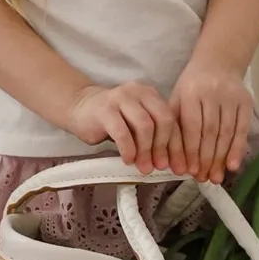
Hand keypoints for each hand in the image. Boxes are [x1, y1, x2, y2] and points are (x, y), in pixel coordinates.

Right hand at [67, 82, 187, 176]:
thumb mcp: (136, 126)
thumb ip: (153, 137)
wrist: (80, 108)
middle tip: (160, 166)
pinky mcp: (105, 109)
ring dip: (146, 151)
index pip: (171, 119)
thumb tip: (171, 162)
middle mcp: (139, 92)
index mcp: (151, 95)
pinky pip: (122, 132)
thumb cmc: (112, 121)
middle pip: (163, 119)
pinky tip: (128, 160)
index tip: (179, 167)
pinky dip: (128, 149)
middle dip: (163, 147)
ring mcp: (121, 98)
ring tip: (144, 167)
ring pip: (145, 125)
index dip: (177, 146)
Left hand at [170, 60, 252, 183]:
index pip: (192, 127)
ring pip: (226, 132)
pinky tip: (233, 165)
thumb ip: (175, 127)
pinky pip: (242, 129)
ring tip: (216, 177)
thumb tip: (174, 161)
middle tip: (203, 179)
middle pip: (210, 132)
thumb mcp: (177, 100)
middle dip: (206, 158)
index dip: (192, 151)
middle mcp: (212, 94)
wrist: (218, 63)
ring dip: (221, 158)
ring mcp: (231, 97)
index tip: (190, 171)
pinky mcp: (246, 102)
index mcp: (190, 93)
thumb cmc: (192, 87)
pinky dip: (238, 148)